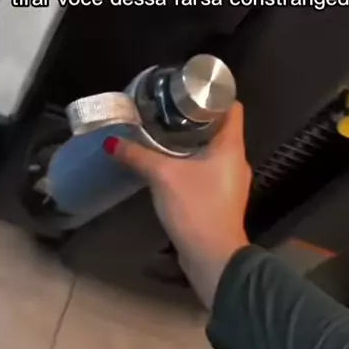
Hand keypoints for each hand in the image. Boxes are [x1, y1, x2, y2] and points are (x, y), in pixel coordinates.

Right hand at [103, 101, 251, 306]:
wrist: (213, 258)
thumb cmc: (196, 207)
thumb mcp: (163, 177)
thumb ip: (138, 156)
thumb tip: (112, 141)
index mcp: (232, 146)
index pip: (233, 107)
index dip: (215, 94)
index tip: (190, 90)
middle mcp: (237, 160)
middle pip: (222, 127)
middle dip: (198, 118)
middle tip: (171, 109)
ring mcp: (232, 181)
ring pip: (215, 150)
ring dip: (194, 142)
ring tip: (167, 133)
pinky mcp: (223, 198)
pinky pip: (210, 170)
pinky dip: (194, 162)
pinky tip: (172, 164)